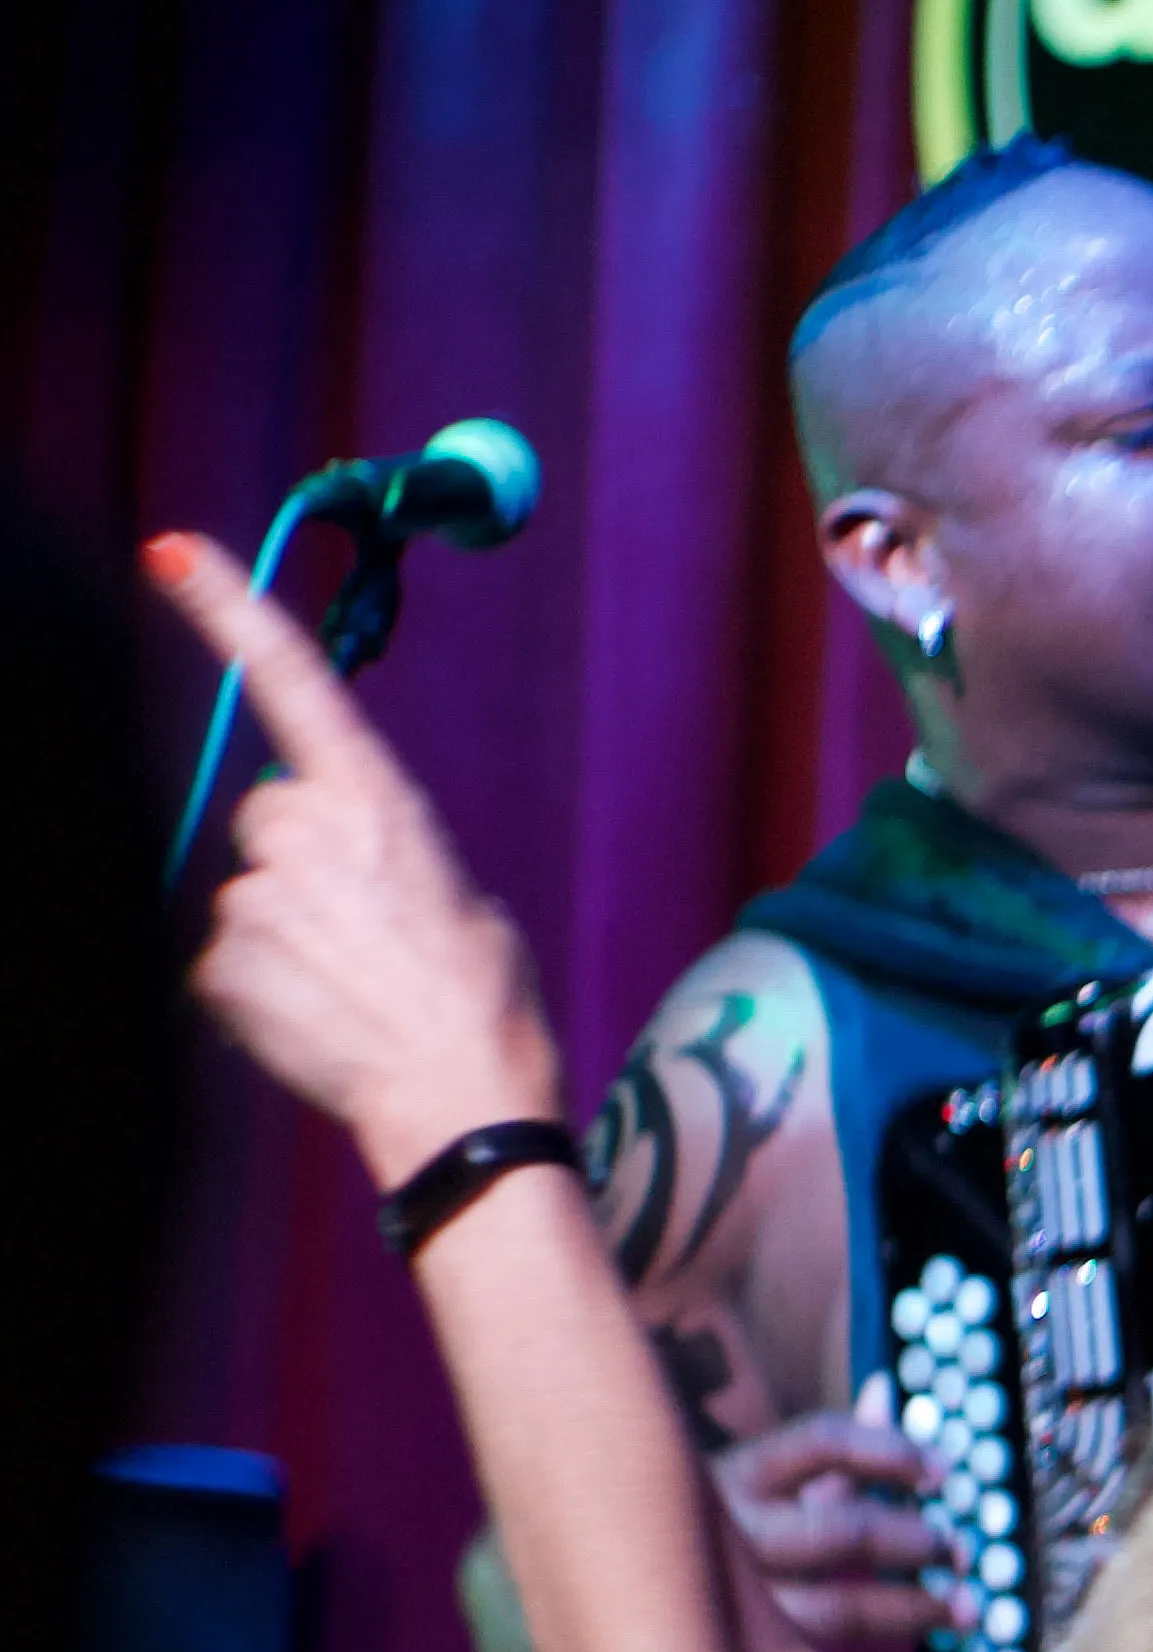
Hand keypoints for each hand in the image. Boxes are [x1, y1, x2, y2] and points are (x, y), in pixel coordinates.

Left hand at [144, 532, 562, 1186]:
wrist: (462, 1099)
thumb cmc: (482, 1003)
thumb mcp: (456, 897)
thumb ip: (385, 853)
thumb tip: (349, 867)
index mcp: (376, 799)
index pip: (291, 680)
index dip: (226, 609)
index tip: (171, 552)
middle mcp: (304, 831)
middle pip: (265, 815)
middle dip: (297, 861)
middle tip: (361, 931)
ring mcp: (254, 898)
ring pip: (246, 897)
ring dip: (283, 936)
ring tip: (347, 991)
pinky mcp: (219, 964)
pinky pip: (221, 965)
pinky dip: (258, 994)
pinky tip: (314, 1023)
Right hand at [711, 1376, 970, 1651]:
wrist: (607, 1596)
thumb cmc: (707, 1532)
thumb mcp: (754, 1481)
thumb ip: (826, 1452)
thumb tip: (888, 1389)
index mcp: (736, 1478)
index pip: (821, 1445)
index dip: (888, 1451)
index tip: (944, 1469)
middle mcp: (735, 1539)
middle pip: (839, 1533)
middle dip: (912, 1541)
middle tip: (962, 1550)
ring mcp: (739, 1608)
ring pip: (836, 1609)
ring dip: (909, 1610)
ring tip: (965, 1612)